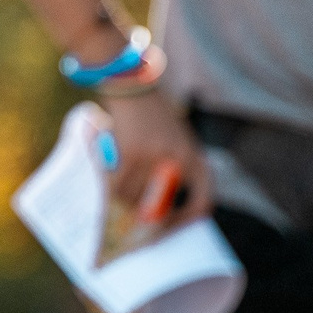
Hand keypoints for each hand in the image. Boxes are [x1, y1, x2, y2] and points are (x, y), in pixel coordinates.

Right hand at [99, 88, 212, 225]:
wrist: (133, 85)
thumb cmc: (153, 115)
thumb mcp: (175, 141)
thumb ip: (173, 169)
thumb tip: (157, 208)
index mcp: (195, 158)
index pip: (202, 202)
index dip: (187, 220)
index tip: (170, 226)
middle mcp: (178, 160)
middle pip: (161, 207)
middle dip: (146, 218)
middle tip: (136, 219)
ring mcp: (154, 157)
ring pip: (136, 197)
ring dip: (125, 199)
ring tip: (120, 188)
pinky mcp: (131, 153)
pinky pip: (119, 185)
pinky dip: (112, 188)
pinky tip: (110, 180)